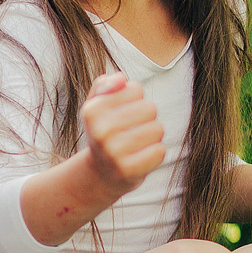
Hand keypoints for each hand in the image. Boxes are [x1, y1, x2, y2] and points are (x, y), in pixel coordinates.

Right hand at [79, 71, 165, 193]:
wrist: (100, 173)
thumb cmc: (104, 130)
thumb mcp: (97, 104)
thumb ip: (105, 84)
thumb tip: (120, 79)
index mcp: (92, 110)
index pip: (136, 89)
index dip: (134, 99)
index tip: (121, 113)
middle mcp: (100, 131)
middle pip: (150, 108)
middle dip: (146, 117)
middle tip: (132, 130)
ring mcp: (113, 153)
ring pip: (157, 129)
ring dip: (152, 136)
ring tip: (137, 143)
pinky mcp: (128, 170)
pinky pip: (159, 151)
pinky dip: (154, 153)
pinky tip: (140, 157)